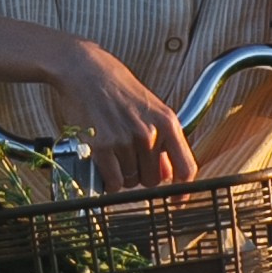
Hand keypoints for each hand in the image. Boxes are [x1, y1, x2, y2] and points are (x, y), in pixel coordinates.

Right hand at [44, 40, 196, 193]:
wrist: (85, 70)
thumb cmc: (117, 88)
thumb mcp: (151, 108)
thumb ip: (163, 140)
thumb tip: (169, 174)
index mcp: (167, 122)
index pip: (186, 167)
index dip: (183, 191)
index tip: (177, 202)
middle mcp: (149, 132)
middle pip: (154, 180)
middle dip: (142, 176)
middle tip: (129, 160)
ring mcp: (125, 140)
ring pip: (131, 181)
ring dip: (122, 175)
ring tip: (113, 154)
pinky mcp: (102, 145)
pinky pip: (113, 181)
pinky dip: (108, 181)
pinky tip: (104, 167)